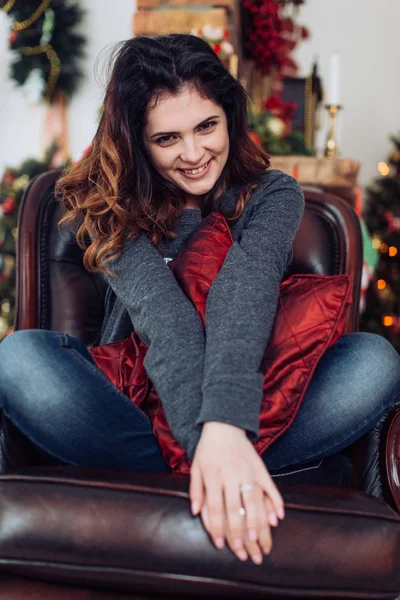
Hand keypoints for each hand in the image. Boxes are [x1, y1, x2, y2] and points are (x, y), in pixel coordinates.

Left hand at [189, 422, 283, 563]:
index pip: (216, 508)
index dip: (217, 528)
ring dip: (257, 523)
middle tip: (243, 552)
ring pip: (254, 501)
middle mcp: (231, 475)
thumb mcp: (196, 467)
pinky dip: (276, 502)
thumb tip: (195, 512)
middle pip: (235, 509)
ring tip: (259, 541)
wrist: (224, 424)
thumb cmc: (207, 449)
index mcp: (213, 476)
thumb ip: (195, 489)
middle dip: (239, 533)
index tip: (220, 545)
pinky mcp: (260, 467)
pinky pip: (270, 487)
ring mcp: (248, 471)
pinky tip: (279, 518)